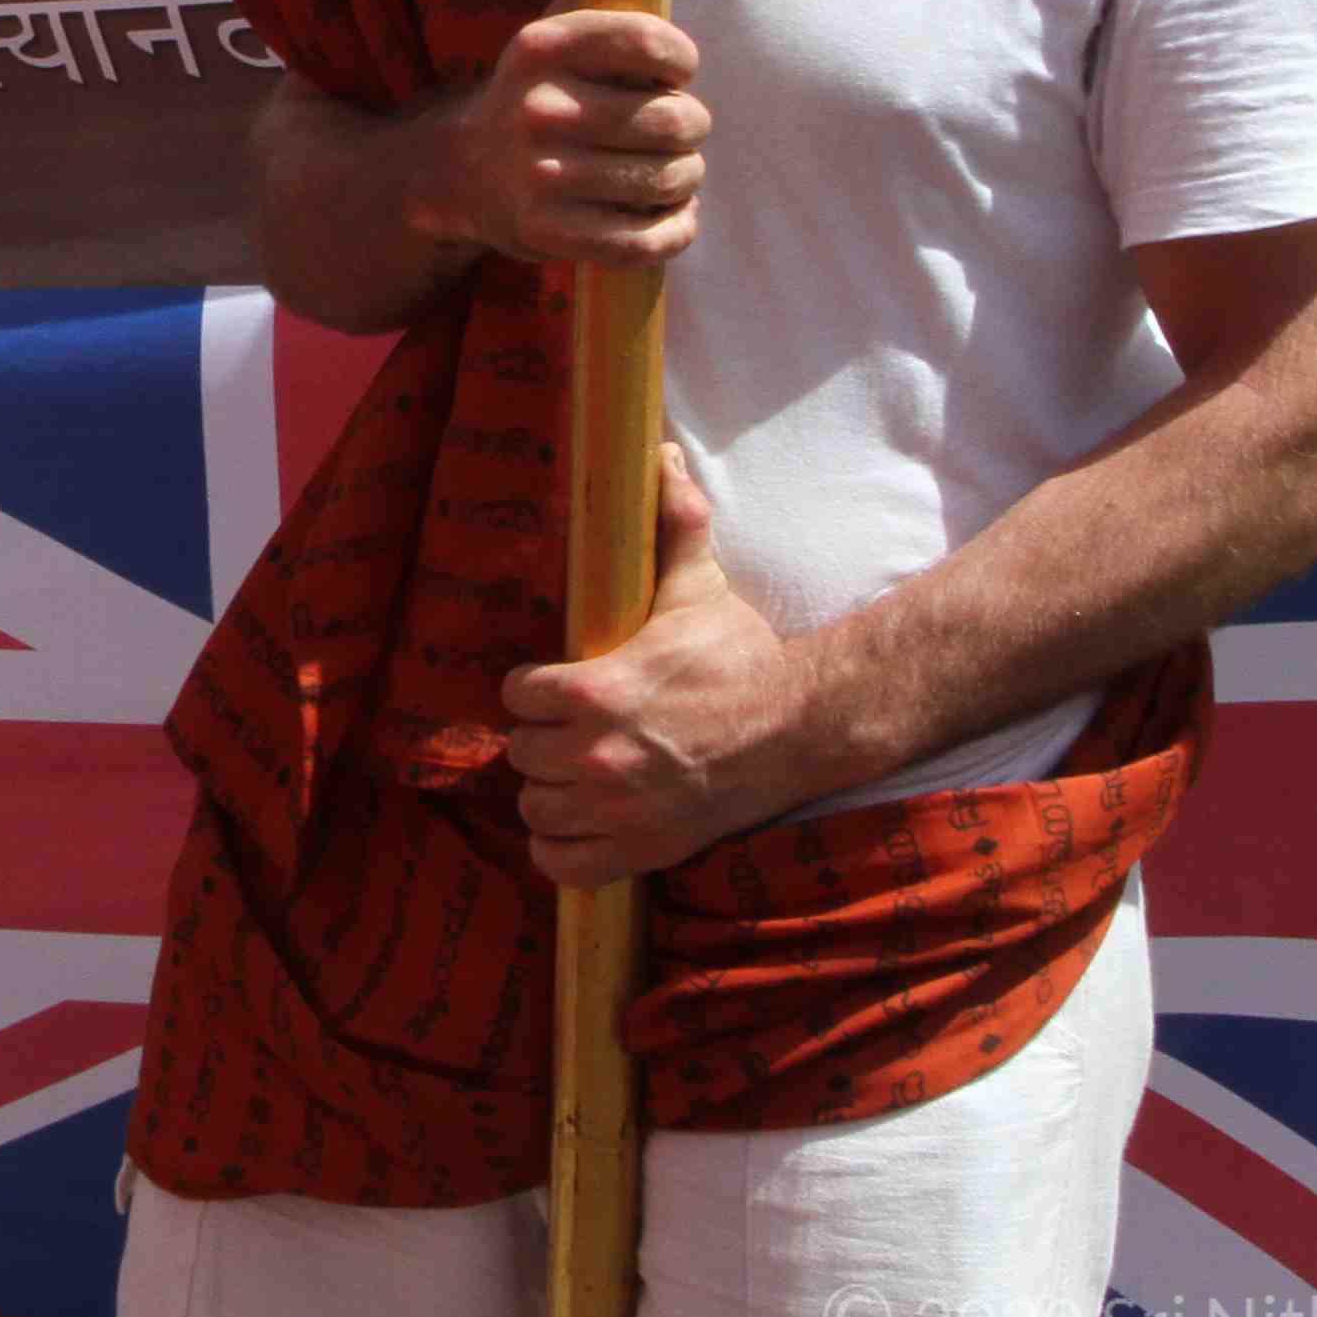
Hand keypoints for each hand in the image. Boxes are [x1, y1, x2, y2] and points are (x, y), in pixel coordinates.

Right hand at [420, 6, 710, 269]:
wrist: (460, 174)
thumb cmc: (532, 95)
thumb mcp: (547, 33)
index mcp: (541, 47)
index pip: (650, 43)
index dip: (681, 61)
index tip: (677, 74)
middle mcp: (537, 108)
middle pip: (672, 120)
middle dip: (692, 127)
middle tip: (681, 132)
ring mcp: (540, 175)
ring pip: (667, 179)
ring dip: (686, 179)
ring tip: (675, 174)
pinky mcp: (548, 232)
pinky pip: (644, 241)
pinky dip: (675, 232)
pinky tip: (676, 219)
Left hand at [498, 452, 818, 888]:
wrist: (800, 729)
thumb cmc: (743, 658)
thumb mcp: (700, 589)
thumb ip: (671, 524)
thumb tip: (660, 453)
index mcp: (598, 690)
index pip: (516, 694)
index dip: (532, 688)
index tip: (554, 687)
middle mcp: (597, 755)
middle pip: (519, 753)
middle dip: (541, 738)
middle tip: (571, 728)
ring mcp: (617, 809)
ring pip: (534, 808)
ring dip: (549, 792)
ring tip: (577, 774)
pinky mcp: (639, 850)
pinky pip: (560, 864)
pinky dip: (561, 849)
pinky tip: (579, 824)